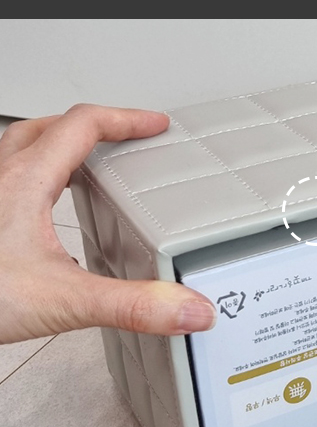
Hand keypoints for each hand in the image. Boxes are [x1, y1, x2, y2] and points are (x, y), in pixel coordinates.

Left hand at [0, 104, 216, 343]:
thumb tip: (189, 307)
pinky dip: (38, 182)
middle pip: (49, 128)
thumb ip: (133, 306)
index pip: (82, 127)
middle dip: (94, 126)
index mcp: (23, 183)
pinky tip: (47, 216)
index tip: (155, 124)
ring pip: (22, 150)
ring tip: (89, 164)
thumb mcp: (63, 302)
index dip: (125, 119)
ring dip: (60, 147)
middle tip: (125, 136)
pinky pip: (9, 183)